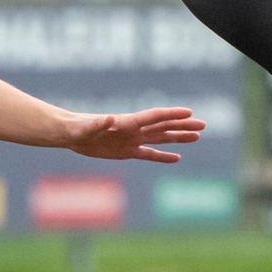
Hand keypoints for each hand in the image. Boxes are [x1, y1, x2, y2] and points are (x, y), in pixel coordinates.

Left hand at [58, 107, 205, 162]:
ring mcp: (132, 140)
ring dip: (178, 138)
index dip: (172, 115)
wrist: (69, 134)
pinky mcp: (126, 151)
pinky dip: (163, 156)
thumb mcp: (85, 127)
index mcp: (127, 122)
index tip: (189, 113)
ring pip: (160, 138)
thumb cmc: (75, 128)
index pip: (154, 117)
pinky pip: (149, 155)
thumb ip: (98, 123)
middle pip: (163, 126)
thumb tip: (109, 118)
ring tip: (197, 137)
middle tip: (203, 125)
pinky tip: (177, 158)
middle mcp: (133, 129)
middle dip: (183, 126)